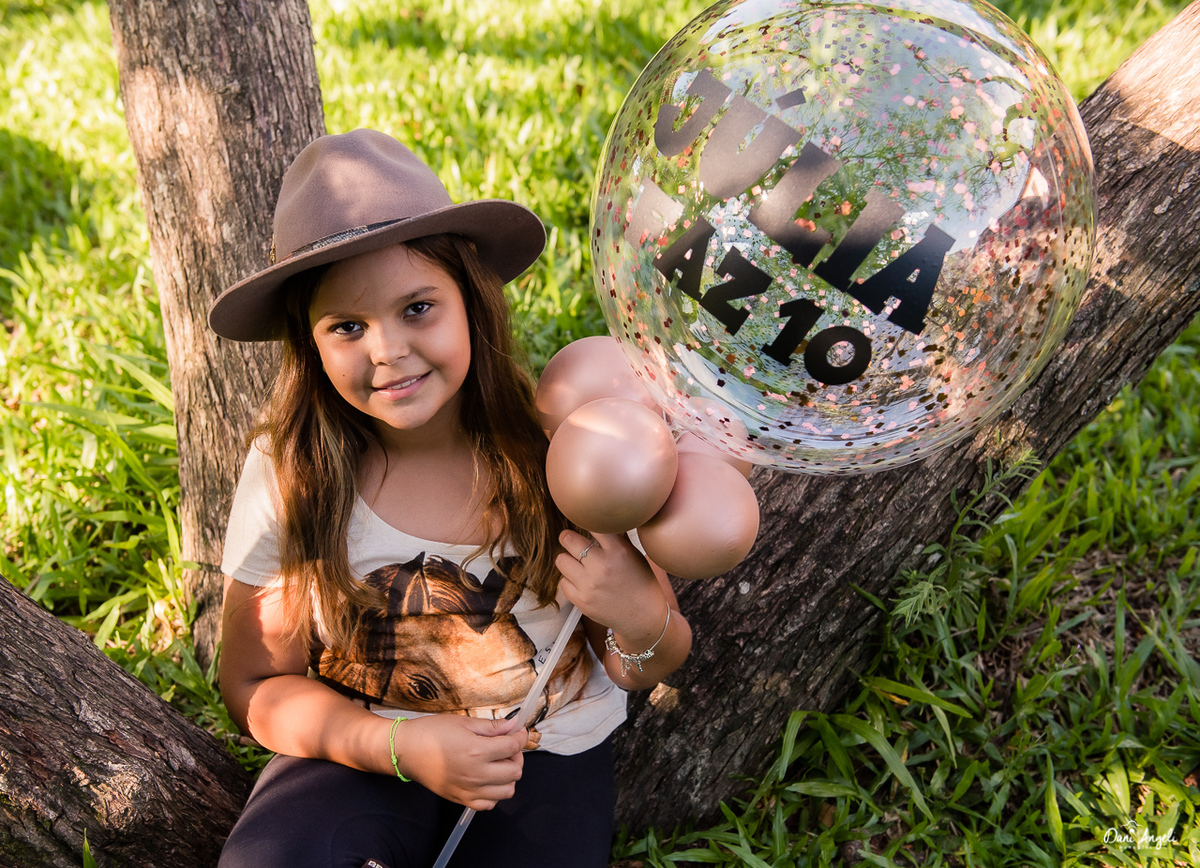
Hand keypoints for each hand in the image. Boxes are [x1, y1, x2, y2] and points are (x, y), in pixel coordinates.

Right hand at [394, 715, 526, 809]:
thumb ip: (492, 727)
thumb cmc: (431, 733)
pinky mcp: (461, 800)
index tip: (518, 731)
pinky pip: (489, 804)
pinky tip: (486, 778)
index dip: (520, 736)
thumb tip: (514, 725)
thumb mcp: (464, 722)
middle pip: (516, 771)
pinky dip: (494, 792)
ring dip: (508, 776)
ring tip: (497, 763)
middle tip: (506, 746)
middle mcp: (476, 774)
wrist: (406, 751)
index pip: (514, 747)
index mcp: (477, 751)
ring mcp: (469, 790)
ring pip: (507, 791)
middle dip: (516, 756)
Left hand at [555, 530, 666, 645]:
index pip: (592, 525)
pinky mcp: (581, 601)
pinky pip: (562, 582)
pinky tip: (581, 581)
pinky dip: (569, 580)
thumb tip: (606, 518)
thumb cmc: (641, 583)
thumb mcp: (635, 556)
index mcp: (618, 552)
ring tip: (577, 563)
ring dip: (568, 559)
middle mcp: (601, 566)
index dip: (587, 521)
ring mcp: (589, 585)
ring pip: (560, 560)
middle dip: (568, 538)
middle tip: (572, 541)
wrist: (643, 618)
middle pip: (568, 539)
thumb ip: (618, 538)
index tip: (584, 522)